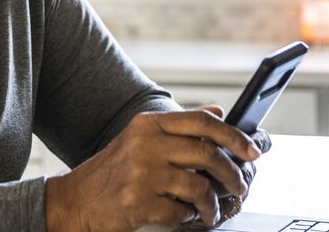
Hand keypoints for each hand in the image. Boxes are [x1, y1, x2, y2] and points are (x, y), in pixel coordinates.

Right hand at [44, 106, 261, 231]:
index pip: (203, 122)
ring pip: (199, 187)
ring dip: (214, 203)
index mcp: (149, 124)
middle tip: (240, 186)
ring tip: (212, 211)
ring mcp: (141, 174)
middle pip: (208, 154)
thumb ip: (180, 126)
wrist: (75, 201)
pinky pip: (182, 211)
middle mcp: (145, 144)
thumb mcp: (142, 138)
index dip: (234, 136)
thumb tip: (218, 112)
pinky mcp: (138, 202)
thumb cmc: (114, 171)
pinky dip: (191, 217)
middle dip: (233, 174)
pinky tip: (188, 216)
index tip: (252, 150)